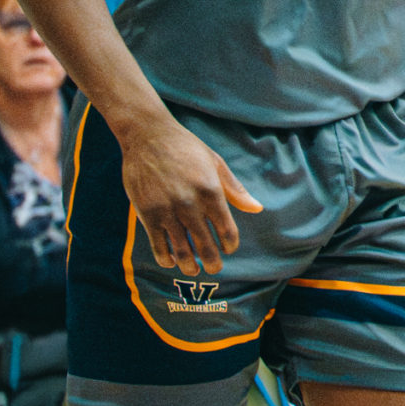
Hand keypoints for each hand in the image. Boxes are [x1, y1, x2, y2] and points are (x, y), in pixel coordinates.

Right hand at [119, 109, 261, 274]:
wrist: (148, 136)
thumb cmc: (186, 148)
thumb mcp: (215, 163)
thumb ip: (235, 189)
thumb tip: (257, 208)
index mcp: (210, 190)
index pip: (227, 230)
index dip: (230, 244)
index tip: (228, 249)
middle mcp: (190, 203)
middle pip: (206, 245)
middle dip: (213, 262)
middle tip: (215, 269)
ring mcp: (167, 210)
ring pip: (182, 250)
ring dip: (189, 265)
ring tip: (193, 270)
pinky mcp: (147, 214)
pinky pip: (158, 245)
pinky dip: (166, 258)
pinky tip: (171, 260)